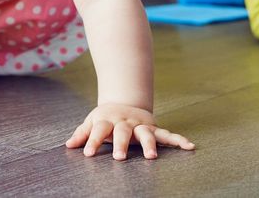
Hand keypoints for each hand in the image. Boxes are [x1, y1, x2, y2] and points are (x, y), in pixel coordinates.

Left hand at [64, 104, 194, 160]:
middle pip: (122, 132)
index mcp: (108, 120)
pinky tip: (189, 146)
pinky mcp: (154, 128)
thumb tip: (68, 145)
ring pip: (146, 134)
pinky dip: (179, 140)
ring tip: (152, 156)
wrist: (125, 101)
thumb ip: (81, 133)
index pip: (98, 130)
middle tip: (119, 157)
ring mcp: (140, 125)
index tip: (87, 153)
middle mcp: (125, 122)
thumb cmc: (106, 118)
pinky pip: (167, 134)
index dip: (92, 140)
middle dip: (121, 144)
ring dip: (149, 144)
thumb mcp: (92, 122)